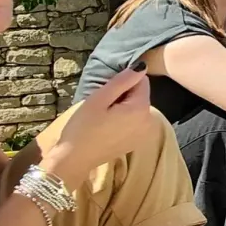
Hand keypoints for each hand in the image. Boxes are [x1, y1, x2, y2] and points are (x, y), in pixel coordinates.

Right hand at [43, 69, 157, 189]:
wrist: (75, 159)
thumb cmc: (83, 127)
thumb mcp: (99, 99)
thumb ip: (122, 81)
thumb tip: (141, 66)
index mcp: (141, 108)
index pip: (142, 80)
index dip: (123, 81)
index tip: (106, 90)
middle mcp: (150, 121)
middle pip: (140, 94)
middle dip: (124, 94)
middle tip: (102, 104)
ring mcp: (145, 133)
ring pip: (137, 107)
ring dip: (124, 106)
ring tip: (104, 115)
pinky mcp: (138, 141)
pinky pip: (135, 120)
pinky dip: (125, 118)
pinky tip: (108, 125)